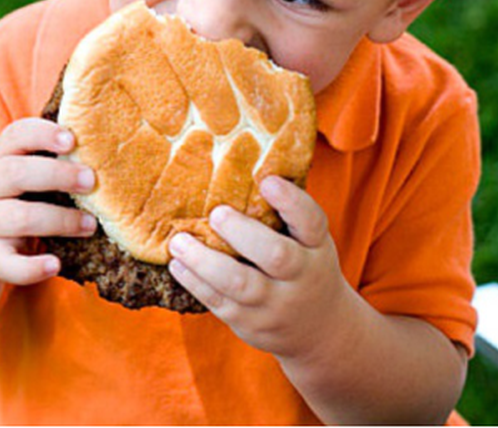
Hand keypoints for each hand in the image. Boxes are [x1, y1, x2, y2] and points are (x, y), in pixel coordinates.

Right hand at [0, 118, 96, 285]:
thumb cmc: (13, 191)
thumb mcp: (20, 165)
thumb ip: (49, 151)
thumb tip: (105, 135)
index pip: (15, 136)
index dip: (43, 135)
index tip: (72, 140)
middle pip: (14, 174)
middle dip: (55, 175)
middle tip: (91, 181)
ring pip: (18, 218)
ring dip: (59, 221)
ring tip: (90, 224)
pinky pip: (6, 265)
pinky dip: (31, 268)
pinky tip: (55, 265)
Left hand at [167, 176, 352, 359]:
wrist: (319, 332)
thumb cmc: (304, 268)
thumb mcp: (309, 243)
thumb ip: (284, 215)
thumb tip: (240, 165)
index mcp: (317, 248)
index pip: (311, 222)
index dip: (291, 202)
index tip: (268, 180)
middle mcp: (301, 277)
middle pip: (277, 256)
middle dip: (243, 233)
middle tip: (216, 213)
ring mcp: (275, 305)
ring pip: (240, 284)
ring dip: (204, 261)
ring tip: (178, 241)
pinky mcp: (249, 323)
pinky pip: (219, 303)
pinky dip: (195, 282)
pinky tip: (177, 264)